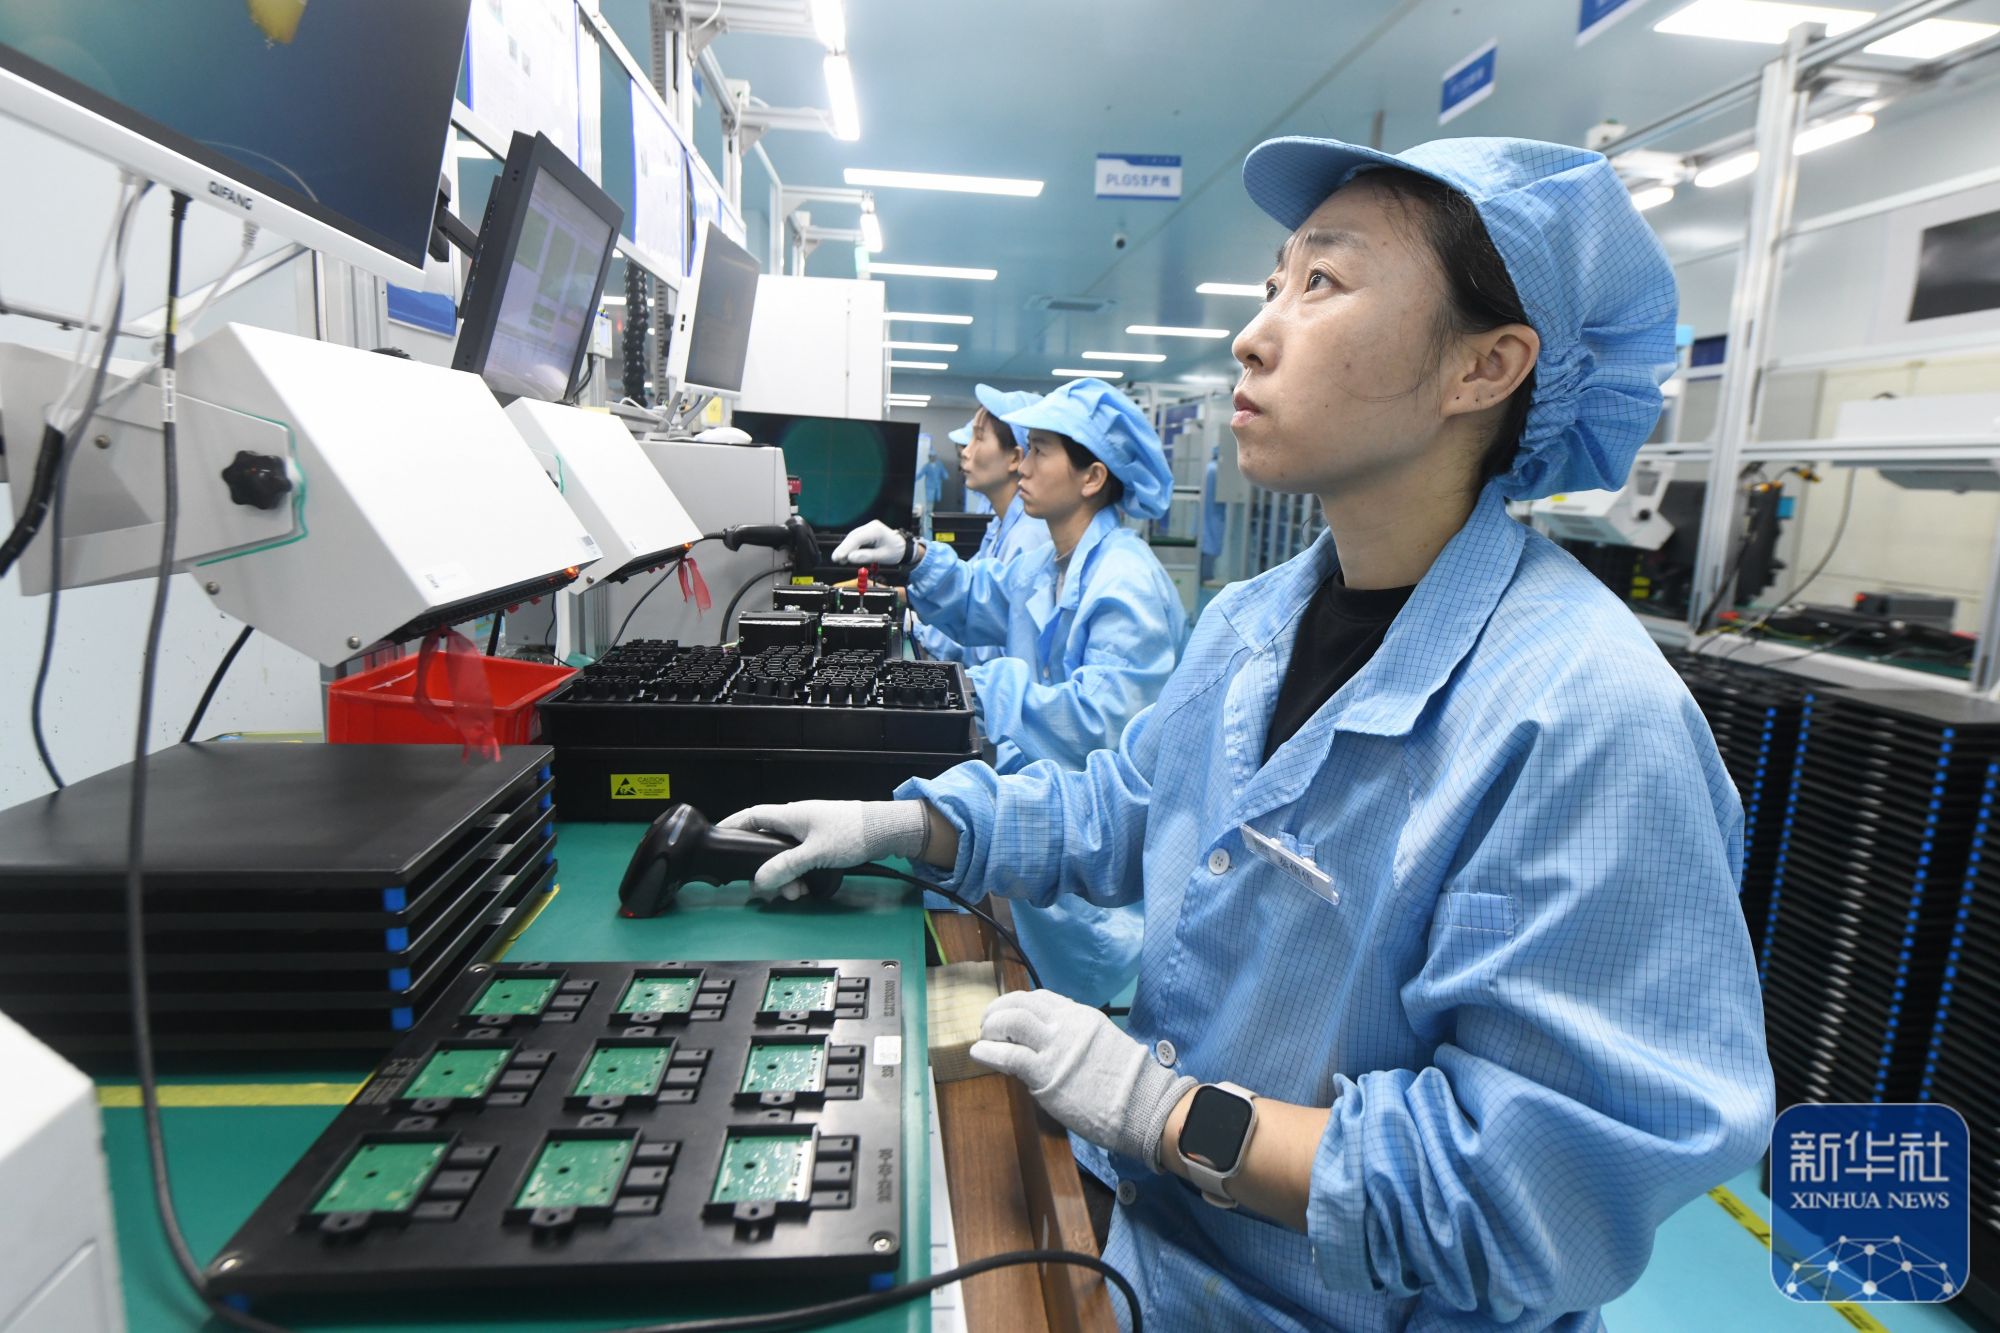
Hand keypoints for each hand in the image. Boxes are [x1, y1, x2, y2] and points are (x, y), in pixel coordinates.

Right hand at [716, 800, 930, 897]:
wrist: (885, 831)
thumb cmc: (852, 833)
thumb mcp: (815, 853)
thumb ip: (785, 866)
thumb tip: (760, 881)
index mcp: (789, 815)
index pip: (751, 817)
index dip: (732, 826)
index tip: (718, 838)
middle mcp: (796, 821)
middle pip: (767, 844)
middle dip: (767, 869)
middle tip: (771, 890)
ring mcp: (810, 831)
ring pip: (785, 856)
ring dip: (786, 876)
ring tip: (796, 893)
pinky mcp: (822, 842)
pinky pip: (801, 860)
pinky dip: (800, 874)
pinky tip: (806, 887)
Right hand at [830, 520, 907, 564]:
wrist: (903, 547)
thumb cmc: (896, 551)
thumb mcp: (882, 556)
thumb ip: (866, 556)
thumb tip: (851, 557)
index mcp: (876, 530)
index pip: (857, 538)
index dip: (846, 548)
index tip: (838, 557)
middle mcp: (871, 526)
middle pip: (852, 537)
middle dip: (843, 548)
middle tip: (835, 559)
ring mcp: (868, 528)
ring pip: (852, 538)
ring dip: (845, 548)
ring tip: (840, 559)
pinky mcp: (866, 532)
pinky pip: (856, 539)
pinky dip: (850, 547)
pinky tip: (846, 555)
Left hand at [970, 990, 1194, 1169]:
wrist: (1143, 1104)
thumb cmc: (1128, 1083)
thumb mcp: (1103, 1043)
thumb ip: (1076, 1039)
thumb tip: (1052, 1045)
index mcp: (1081, 1015)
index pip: (1040, 998)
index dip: (1017, 1005)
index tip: (1007, 1016)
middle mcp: (1066, 1023)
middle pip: (1021, 1002)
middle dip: (997, 1010)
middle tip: (987, 1025)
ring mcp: (1055, 1047)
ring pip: (1011, 1020)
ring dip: (991, 1027)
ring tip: (984, 1039)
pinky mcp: (1046, 1073)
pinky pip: (1009, 1056)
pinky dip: (988, 1052)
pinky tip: (978, 1053)